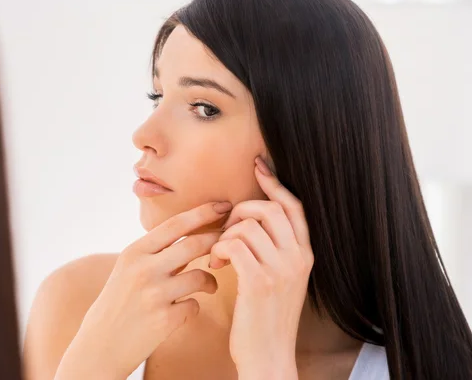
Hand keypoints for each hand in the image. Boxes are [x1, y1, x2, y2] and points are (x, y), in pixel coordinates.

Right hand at [66, 202, 231, 378]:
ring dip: (211, 281)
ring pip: (201, 277)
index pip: (176, 224)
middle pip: (194, 245)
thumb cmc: (118, 303)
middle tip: (229, 243)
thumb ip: (156, 253)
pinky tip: (185, 310)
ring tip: (208, 285)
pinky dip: (195, 306)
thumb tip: (193, 235)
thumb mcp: (127, 269)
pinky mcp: (164, 320)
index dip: (204, 212)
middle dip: (217, 241)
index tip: (224, 205)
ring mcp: (154, 295)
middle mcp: (143, 270)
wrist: (100, 346)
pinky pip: (195, 305)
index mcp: (134, 252)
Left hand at [209, 157, 313, 378]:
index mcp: (305, 254)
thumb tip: (251, 222)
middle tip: (225, 230)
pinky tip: (216, 265)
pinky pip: (234, 244)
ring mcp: (281, 269)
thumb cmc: (267, 317)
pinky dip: (219, 249)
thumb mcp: (281, 280)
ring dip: (225, 235)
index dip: (275, 183)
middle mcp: (298, 257)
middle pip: (268, 208)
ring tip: (219, 255)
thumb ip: (275, 250)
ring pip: (247, 225)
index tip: (258, 166)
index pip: (294, 206)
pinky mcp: (259, 282)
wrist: (269, 356)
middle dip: (239, 212)